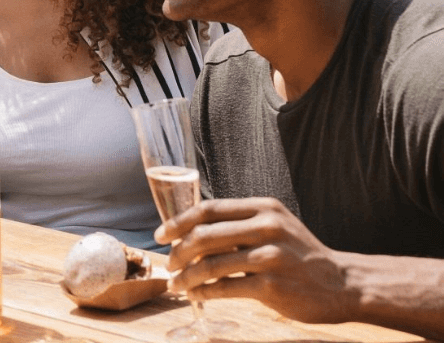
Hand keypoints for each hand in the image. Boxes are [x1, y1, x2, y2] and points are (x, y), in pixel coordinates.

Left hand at [158, 197, 353, 323]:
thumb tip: (191, 228)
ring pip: (210, 264)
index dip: (178, 222)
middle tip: (169, 265)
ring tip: (177, 284)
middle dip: (178, 252)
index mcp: (263, 208)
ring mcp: (271, 257)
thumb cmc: (299, 255)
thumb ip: (239, 223)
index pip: (208, 209)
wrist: (343, 284)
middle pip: (203, 236)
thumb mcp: (275, 226)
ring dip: (186, 276)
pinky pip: (224, 288)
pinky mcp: (273, 286)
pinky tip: (196, 294)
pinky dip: (203, 292)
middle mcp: (267, 228)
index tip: (160, 235)